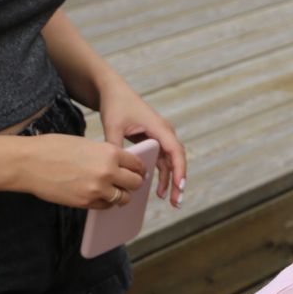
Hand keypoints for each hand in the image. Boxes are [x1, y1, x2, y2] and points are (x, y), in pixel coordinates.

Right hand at [16, 134, 148, 209]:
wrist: (27, 163)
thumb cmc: (52, 149)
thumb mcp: (85, 144)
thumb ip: (104, 154)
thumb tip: (118, 164)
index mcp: (109, 153)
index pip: (137, 164)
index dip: (139, 168)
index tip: (138, 171)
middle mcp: (108, 171)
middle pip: (135, 183)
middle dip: (133, 183)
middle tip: (129, 183)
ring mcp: (97, 189)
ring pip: (123, 198)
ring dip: (121, 195)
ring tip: (116, 192)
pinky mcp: (85, 202)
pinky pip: (105, 206)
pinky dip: (105, 203)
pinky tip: (100, 197)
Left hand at [97, 78, 185, 206]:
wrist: (113, 92)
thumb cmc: (115, 105)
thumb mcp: (113, 126)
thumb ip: (116, 147)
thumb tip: (115, 169)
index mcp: (159, 127)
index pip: (175, 151)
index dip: (179, 170)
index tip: (179, 186)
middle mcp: (165, 133)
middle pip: (177, 160)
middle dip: (179, 181)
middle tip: (177, 202)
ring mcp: (161, 137)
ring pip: (171, 163)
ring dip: (172, 181)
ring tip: (170, 200)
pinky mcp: (155, 141)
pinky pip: (163, 161)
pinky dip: (163, 175)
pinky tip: (159, 190)